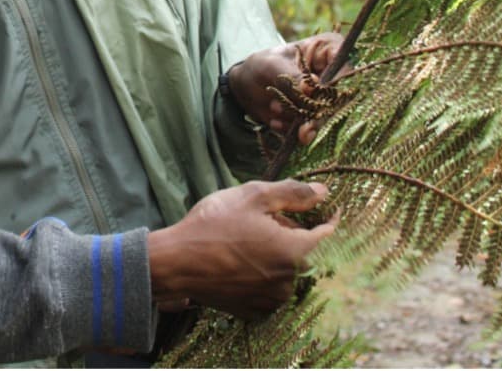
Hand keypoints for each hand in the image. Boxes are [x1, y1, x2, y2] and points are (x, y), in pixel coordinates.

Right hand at [146, 180, 334, 316]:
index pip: (326, 233)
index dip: (326, 216)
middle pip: (303, 251)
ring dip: (276, 254)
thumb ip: (292, 193)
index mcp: (295, 252)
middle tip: (264, 218)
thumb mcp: (252, 197)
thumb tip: (323, 191)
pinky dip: (263, 274)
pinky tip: (240, 261)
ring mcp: (272, 300)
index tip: (325, 206)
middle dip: (291, 233)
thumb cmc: (213, 225)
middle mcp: (290, 282)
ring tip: (247, 239)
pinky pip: (270, 288)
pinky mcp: (254, 311)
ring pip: (286, 270)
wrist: (175, 263)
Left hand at [227, 32, 342, 143]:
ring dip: (300, 119)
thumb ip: (293, 77)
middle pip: (339, 98)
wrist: (248, 85)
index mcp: (329, 50)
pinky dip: (293, 129)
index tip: (315, 93)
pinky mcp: (316, 115)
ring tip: (275, 108)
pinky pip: (311, 129)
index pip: (345, 67)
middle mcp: (334, 75)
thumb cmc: (263, 64)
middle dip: (316, 112)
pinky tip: (275, 122)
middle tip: (299, 122)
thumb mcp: (274, 66)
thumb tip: (311, 90)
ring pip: (325, 116)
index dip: (335, 84)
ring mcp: (326, 97)